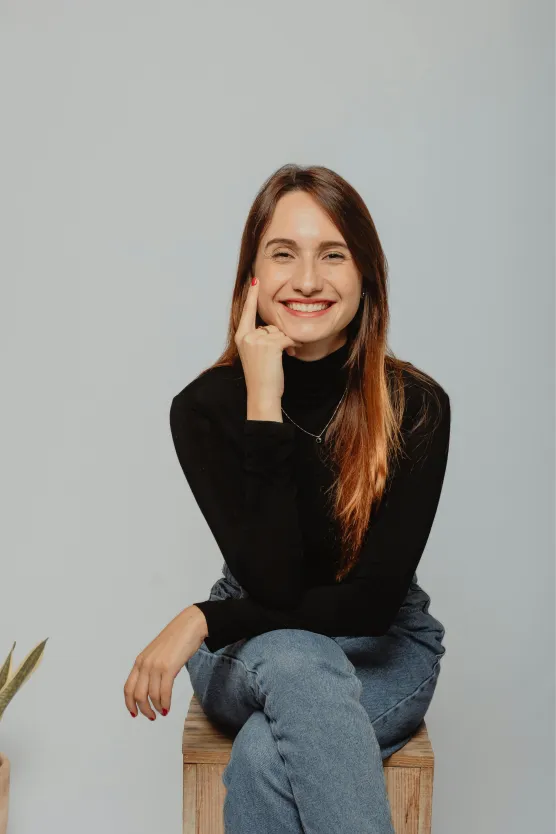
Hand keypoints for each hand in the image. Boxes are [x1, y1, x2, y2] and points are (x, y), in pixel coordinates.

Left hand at [123, 605, 207, 719]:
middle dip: (143, 709)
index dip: (129, 703)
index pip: (128, 688)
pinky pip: (164, 692)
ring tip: (162, 711)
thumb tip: (150, 687)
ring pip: (151, 695)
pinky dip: (165, 703)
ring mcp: (156, 665)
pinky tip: (167, 707)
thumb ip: (151, 667)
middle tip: (151, 716)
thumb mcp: (157, 653)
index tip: (134, 713)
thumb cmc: (176, 638)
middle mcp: (145, 664)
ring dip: (156, 707)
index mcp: (140, 661)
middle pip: (138, 695)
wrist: (190, 625)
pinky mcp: (169, 667)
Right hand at [235, 276, 301, 404]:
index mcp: (241, 336)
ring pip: (280, 332)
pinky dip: (293, 346)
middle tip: (282, 353)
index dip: (252, 296)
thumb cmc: (262, 377)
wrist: (262, 395)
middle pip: (271, 325)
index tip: (255, 280)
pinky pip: (287, 338)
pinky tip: (291, 355)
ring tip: (285, 356)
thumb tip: (274, 328)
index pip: (248, 311)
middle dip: (280, 337)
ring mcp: (257, 340)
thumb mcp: (257, 354)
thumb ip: (260, 338)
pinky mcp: (269, 345)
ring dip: (287, 343)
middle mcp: (246, 335)